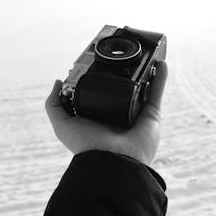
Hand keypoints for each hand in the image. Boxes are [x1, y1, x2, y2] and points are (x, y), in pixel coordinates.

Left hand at [45, 61, 167, 164]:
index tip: (97, 61)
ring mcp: (136, 113)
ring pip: (143, 87)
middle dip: (125, 71)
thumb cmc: (86, 146)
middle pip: (123, 87)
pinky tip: (160, 63)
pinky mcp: (152, 115)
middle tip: (123, 55)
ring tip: (145, 54)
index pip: (101, 92)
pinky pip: (157, 92)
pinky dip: (161, 77)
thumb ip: (54, 105)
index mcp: (99, 115)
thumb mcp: (62, 125)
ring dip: (146, 71)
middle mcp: (118, 113)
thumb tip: (58, 82)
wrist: (112, 161)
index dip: (100, 77)